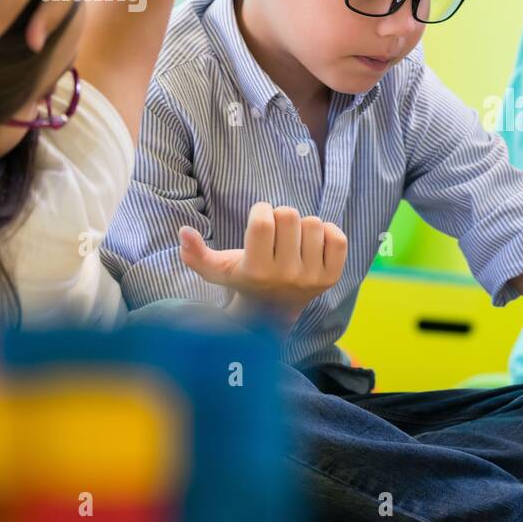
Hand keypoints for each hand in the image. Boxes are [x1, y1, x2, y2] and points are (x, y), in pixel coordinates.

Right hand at [178, 202, 347, 326]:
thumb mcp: (218, 270)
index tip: (260, 218)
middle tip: (277, 231)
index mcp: (256, 270)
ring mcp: (312, 277)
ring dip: (303, 225)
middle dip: (281, 216)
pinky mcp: (332, 277)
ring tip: (293, 240)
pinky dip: (328, 232)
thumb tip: (184, 231)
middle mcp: (286, 275)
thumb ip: (197, 254)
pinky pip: (338, 238)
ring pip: (314, 223)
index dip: (261, 210)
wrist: (274, 311)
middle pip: (290, 215)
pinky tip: (313, 242)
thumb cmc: (245, 280)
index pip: (263, 220)